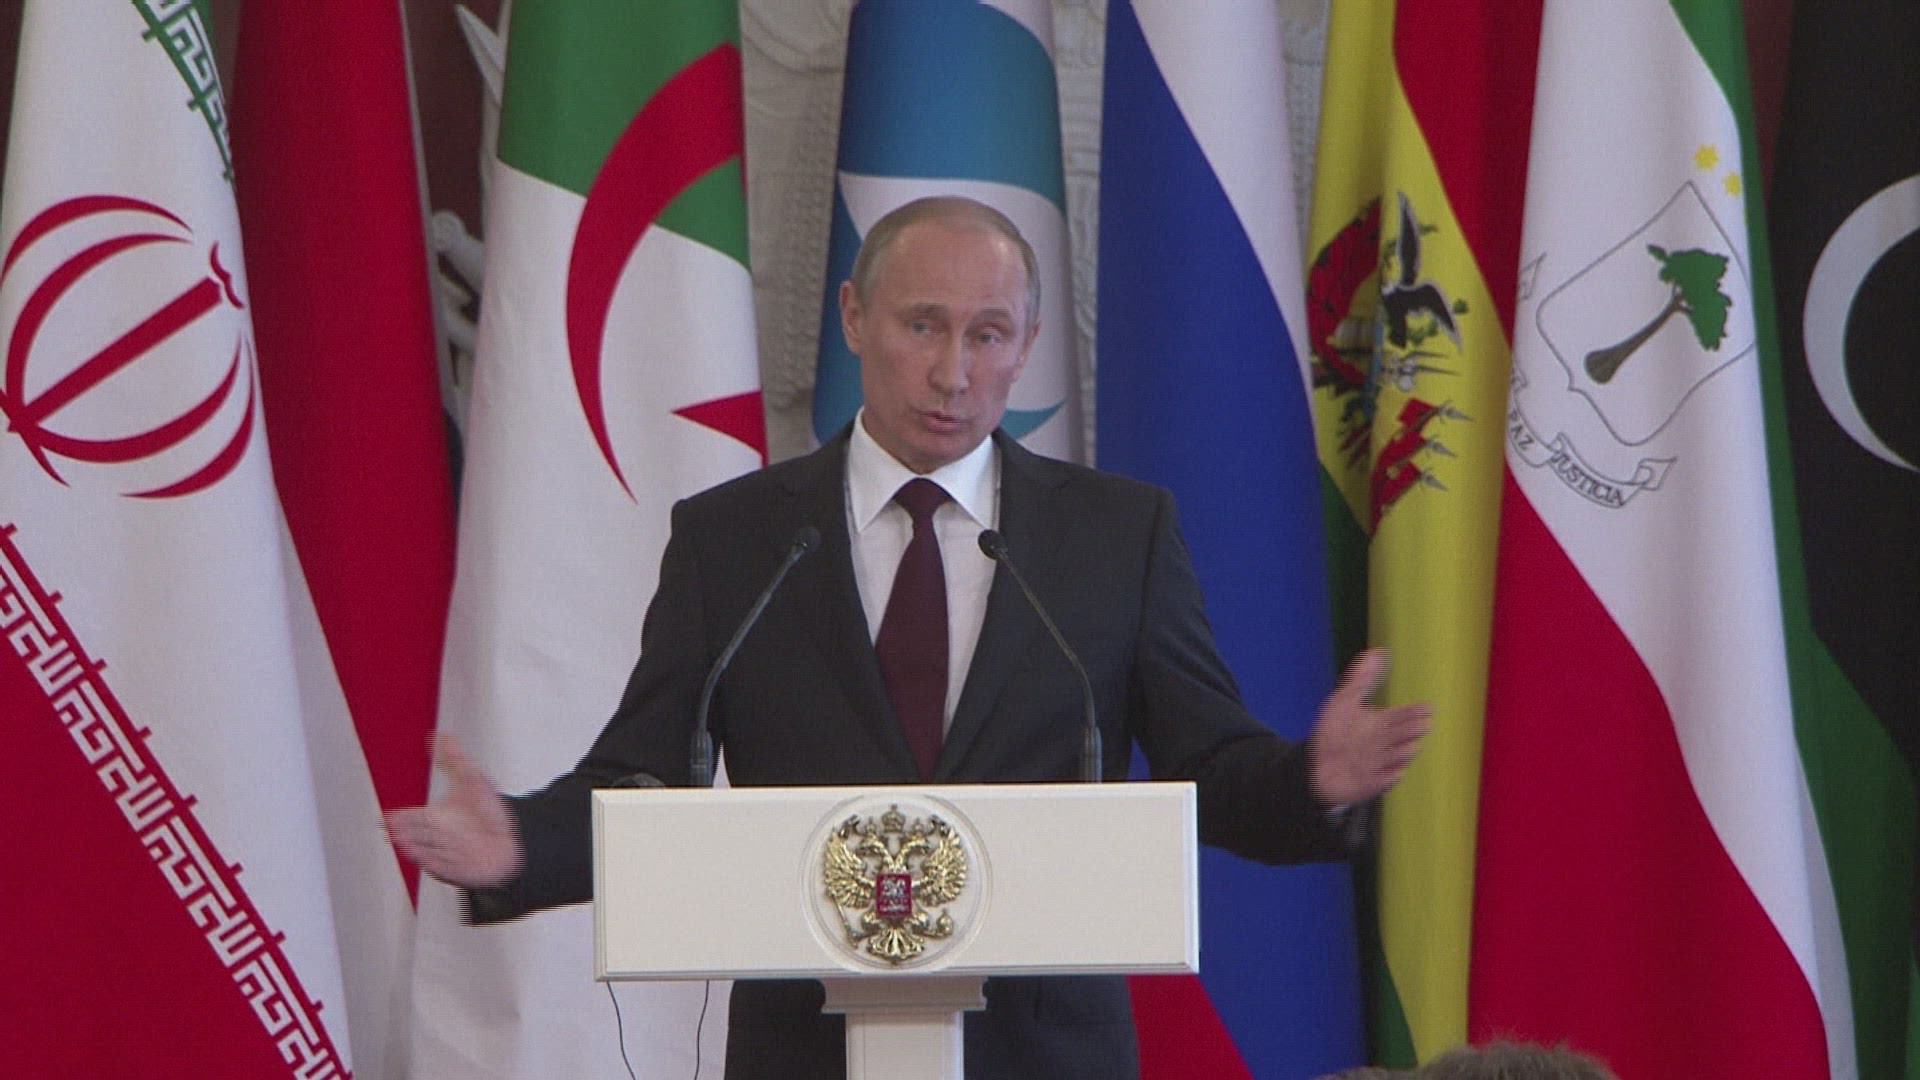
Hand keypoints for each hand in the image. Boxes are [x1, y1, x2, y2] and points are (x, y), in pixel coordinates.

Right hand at [384, 735, 523, 888]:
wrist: (511, 841)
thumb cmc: (488, 813)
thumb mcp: (473, 780)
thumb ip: (454, 760)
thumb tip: (440, 735)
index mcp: (434, 816)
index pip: (409, 817)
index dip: (397, 818)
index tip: (385, 817)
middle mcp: (435, 836)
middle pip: (414, 834)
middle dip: (405, 832)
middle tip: (392, 830)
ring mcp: (443, 855)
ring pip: (425, 850)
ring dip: (417, 847)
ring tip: (406, 843)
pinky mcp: (454, 871)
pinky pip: (440, 868)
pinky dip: (435, 863)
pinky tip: (427, 860)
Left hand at [1307, 648, 1431, 806]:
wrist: (1316, 766)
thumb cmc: (1334, 733)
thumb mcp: (1345, 701)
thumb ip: (1362, 679)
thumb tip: (1378, 651)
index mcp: (1380, 725)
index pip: (1401, 717)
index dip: (1413, 713)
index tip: (1427, 708)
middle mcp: (1383, 745)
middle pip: (1402, 736)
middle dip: (1411, 731)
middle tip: (1422, 724)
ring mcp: (1377, 765)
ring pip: (1396, 759)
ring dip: (1402, 753)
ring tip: (1410, 746)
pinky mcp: (1368, 785)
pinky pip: (1381, 782)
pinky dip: (1387, 779)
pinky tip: (1394, 774)